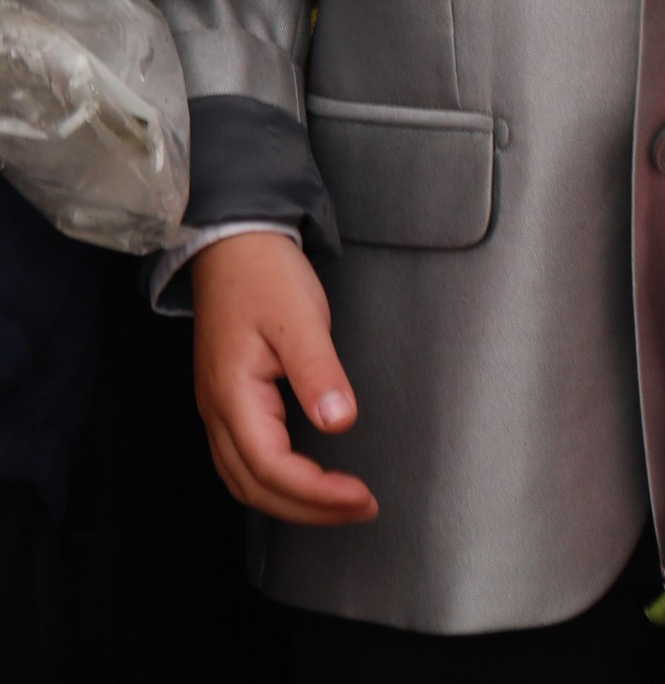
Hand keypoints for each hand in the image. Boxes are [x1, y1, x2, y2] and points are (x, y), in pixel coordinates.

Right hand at [192, 231, 376, 524]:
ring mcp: (218, 408)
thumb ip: (318, 372)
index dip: (317, 493)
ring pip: (245, 480)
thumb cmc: (266, 273)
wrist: (233, 240)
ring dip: (290, 502)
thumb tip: (339, 425)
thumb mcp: (300, 316)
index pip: (272, 468)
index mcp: (233, 396)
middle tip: (361, 509)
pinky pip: (245, 461)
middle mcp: (218, 412)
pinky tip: (305, 478)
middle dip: (308, 509)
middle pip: (256, 487)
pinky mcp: (227, 400)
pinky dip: (275, 482)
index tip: (361, 496)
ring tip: (338, 503)